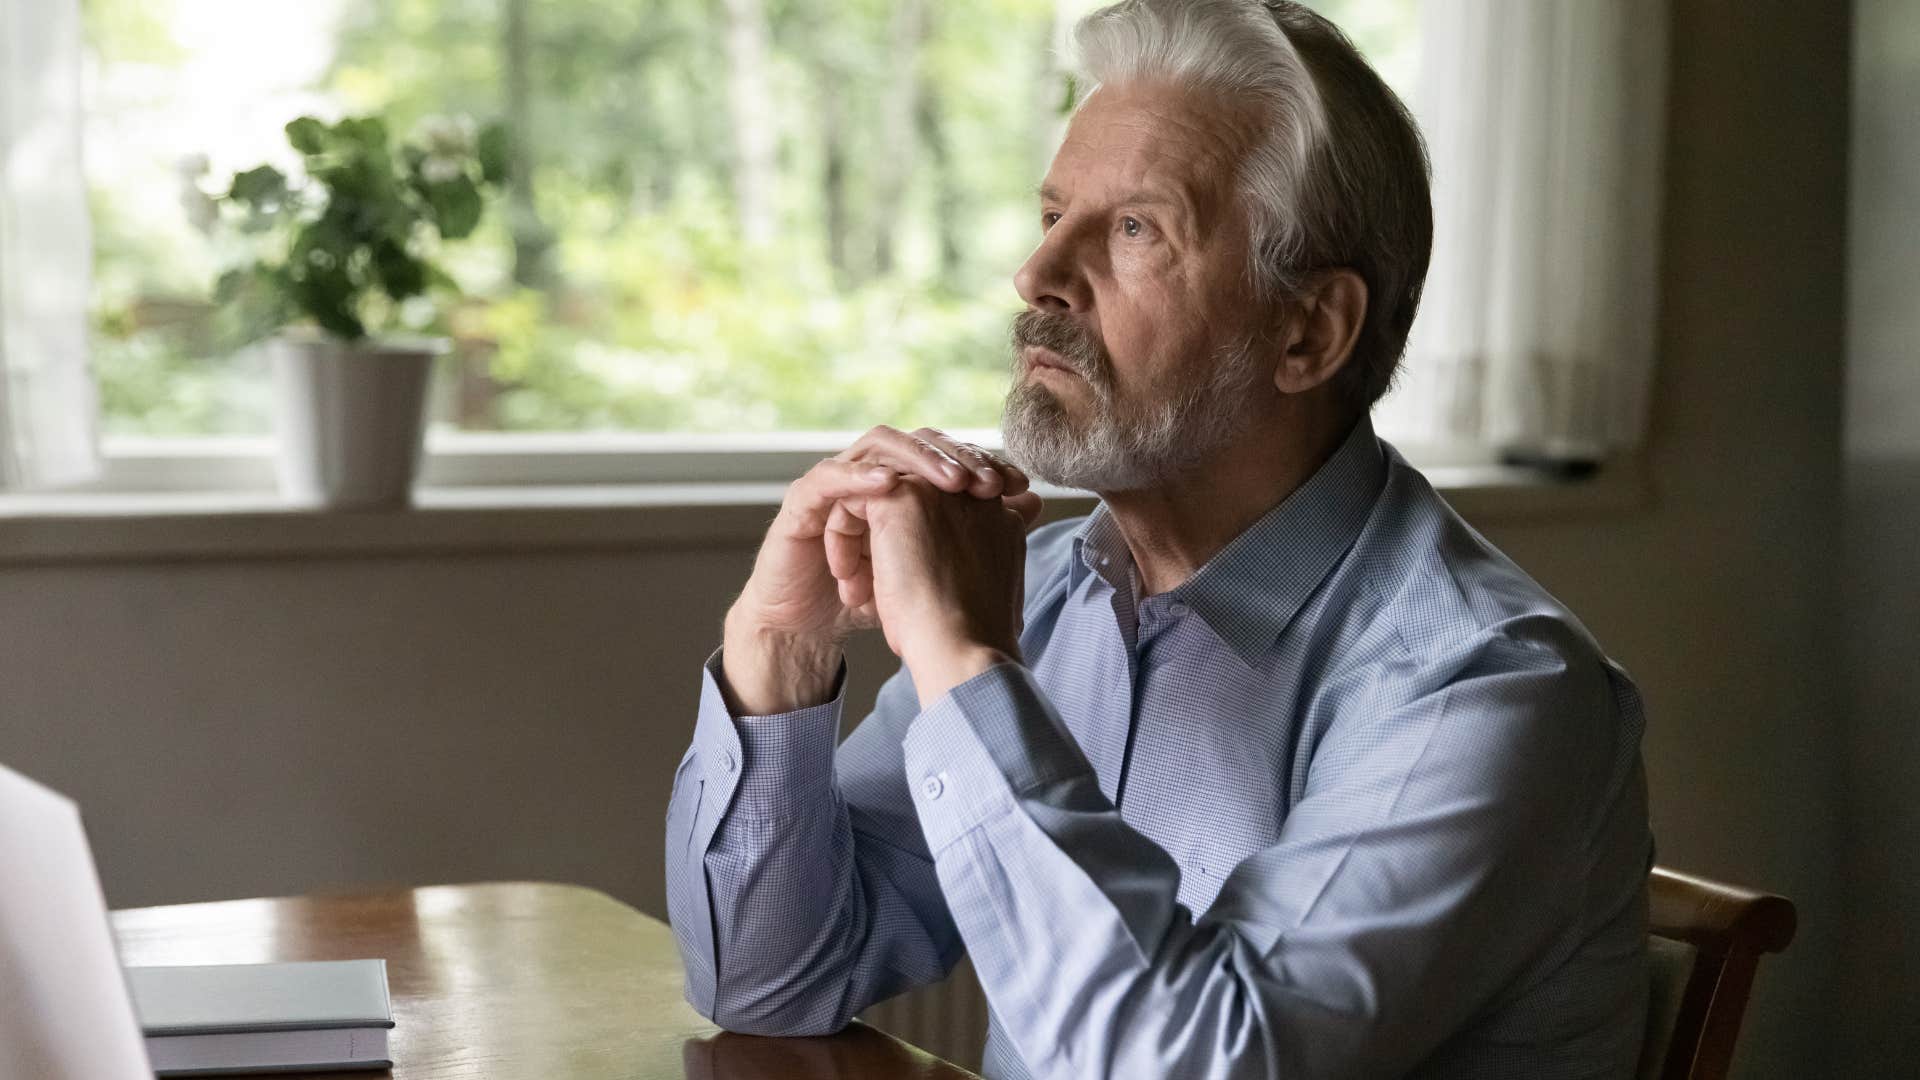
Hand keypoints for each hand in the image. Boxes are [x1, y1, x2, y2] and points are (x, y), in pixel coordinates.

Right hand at [722, 427, 1034, 714]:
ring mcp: (836, 481)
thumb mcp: (936, 567)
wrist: (813, 629)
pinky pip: (829, 475)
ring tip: (950, 484)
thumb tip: (1031, 501)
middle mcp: (872, 473)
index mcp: (904, 483)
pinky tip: (888, 486)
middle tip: (986, 482)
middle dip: (957, 457)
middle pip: (919, 441)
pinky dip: (859, 477)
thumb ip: (977, 531)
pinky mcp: (803, 501)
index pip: (948, 452)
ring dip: (917, 460)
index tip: (1018, 485)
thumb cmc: (874, 599)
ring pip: (878, 444)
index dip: (983, 461)